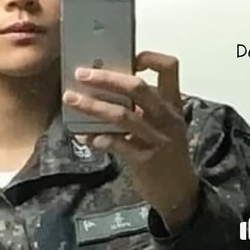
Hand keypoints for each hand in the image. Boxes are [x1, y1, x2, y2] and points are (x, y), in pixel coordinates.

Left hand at [63, 51, 199, 231]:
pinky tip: (82, 135)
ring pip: (122, 115)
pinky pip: (116, 144)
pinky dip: (96, 138)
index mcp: (173, 104)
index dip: (149, 57)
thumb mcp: (163, 126)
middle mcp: (167, 118)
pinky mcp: (144, 159)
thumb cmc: (166, 154)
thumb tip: (106, 89)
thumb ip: (143, 108)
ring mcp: (156, 139)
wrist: (178, 191)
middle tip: (82, 74)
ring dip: (93, 106)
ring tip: (71, 99)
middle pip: (138, 87)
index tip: (128, 57)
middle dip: (107, 78)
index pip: (170, 68)